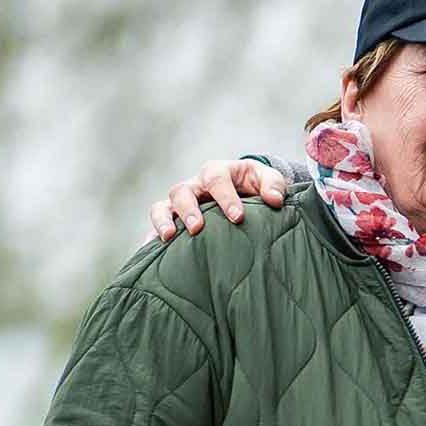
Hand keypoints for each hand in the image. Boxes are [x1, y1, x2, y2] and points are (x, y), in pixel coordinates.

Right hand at [149, 156, 294, 239]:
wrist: (243, 191)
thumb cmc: (255, 186)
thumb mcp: (267, 179)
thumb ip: (274, 185)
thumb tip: (275, 200)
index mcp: (217, 172)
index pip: (216, 179)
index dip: (225, 197)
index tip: (237, 217)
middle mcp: (194, 186)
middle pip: (182, 191)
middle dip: (189, 210)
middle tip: (198, 228)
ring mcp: (180, 203)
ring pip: (162, 206)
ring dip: (163, 221)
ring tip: (170, 238)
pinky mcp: (173, 220)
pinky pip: (155, 227)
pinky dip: (150, 239)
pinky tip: (150, 252)